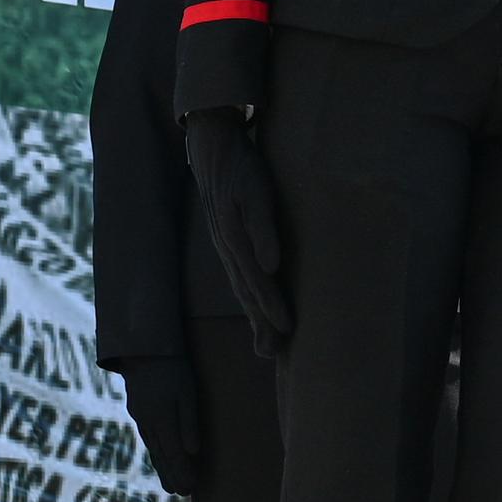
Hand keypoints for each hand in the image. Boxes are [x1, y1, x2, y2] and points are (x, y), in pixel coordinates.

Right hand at [111, 355, 200, 498]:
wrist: (144, 348)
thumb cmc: (173, 368)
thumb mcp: (187, 393)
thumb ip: (189, 422)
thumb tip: (193, 452)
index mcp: (161, 420)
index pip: (174, 454)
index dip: (182, 472)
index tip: (191, 489)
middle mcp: (148, 423)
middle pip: (162, 456)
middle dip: (173, 476)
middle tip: (183, 494)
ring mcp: (141, 417)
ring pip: (154, 449)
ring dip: (163, 468)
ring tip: (171, 486)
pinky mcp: (138, 412)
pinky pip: (149, 439)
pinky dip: (156, 454)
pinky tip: (160, 459)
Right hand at [181, 107, 293, 356]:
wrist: (214, 148)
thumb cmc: (242, 168)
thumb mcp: (256, 192)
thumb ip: (263, 228)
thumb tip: (271, 266)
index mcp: (237, 243)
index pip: (259, 284)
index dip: (272, 310)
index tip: (287, 332)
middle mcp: (230, 250)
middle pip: (249, 294)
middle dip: (262, 325)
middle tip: (272, 354)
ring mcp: (227, 246)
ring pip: (244, 289)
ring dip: (256, 317)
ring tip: (267, 345)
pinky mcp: (230, 239)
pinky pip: (242, 276)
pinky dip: (251, 297)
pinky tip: (257, 308)